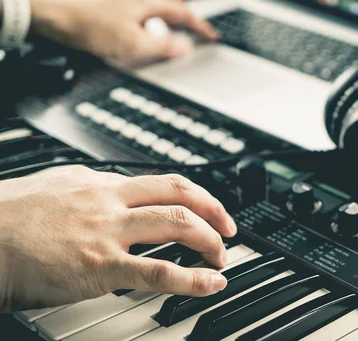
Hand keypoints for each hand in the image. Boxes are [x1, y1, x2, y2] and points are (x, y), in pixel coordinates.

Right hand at [0, 166, 236, 311]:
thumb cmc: (5, 217)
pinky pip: (159, 271)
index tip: (206, 206)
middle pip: (180, 194)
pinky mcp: (101, 266)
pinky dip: (192, 278)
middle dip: (214, 210)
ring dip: (209, 241)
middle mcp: (109, 200)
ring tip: (221, 258)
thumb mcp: (54, 187)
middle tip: (228, 228)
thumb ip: (88, 189)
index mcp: (99, 182)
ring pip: (178, 225)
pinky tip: (209, 284)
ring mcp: (108, 231)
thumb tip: (108, 190)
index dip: (193, 194)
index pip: (161, 181)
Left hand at [28, 0, 217, 64]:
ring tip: (170, 30)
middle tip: (193, 28)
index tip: (212, 36)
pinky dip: (152, 15)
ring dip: (169, 12)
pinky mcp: (113, 3)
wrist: (58, 20)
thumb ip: (163, 46)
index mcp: (147, 3)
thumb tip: (186, 46)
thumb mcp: (132, 44)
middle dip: (187, 13)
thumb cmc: (90, 28)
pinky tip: (144, 29)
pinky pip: (142, 4)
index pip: (183, 13)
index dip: (200, 26)